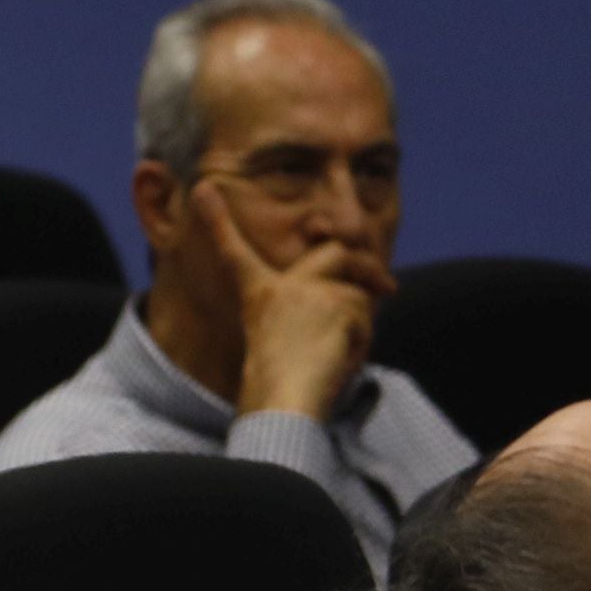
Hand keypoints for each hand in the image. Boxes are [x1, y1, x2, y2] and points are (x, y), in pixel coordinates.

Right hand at [192, 178, 382, 418]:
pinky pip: (365, 317)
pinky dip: (361, 341)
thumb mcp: (284, 350)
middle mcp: (282, 286)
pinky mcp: (337, 301)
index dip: (216, 220)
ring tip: (337, 356)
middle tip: (389, 287)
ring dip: (361, 324)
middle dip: (366, 265)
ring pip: (357, 294)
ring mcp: (311, 290)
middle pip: (336, 254)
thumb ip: (310, 319)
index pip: (234, 251)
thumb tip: (345, 307)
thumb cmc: (279, 390)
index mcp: (258, 295)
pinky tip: (338, 360)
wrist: (281, 401)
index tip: (201, 189)